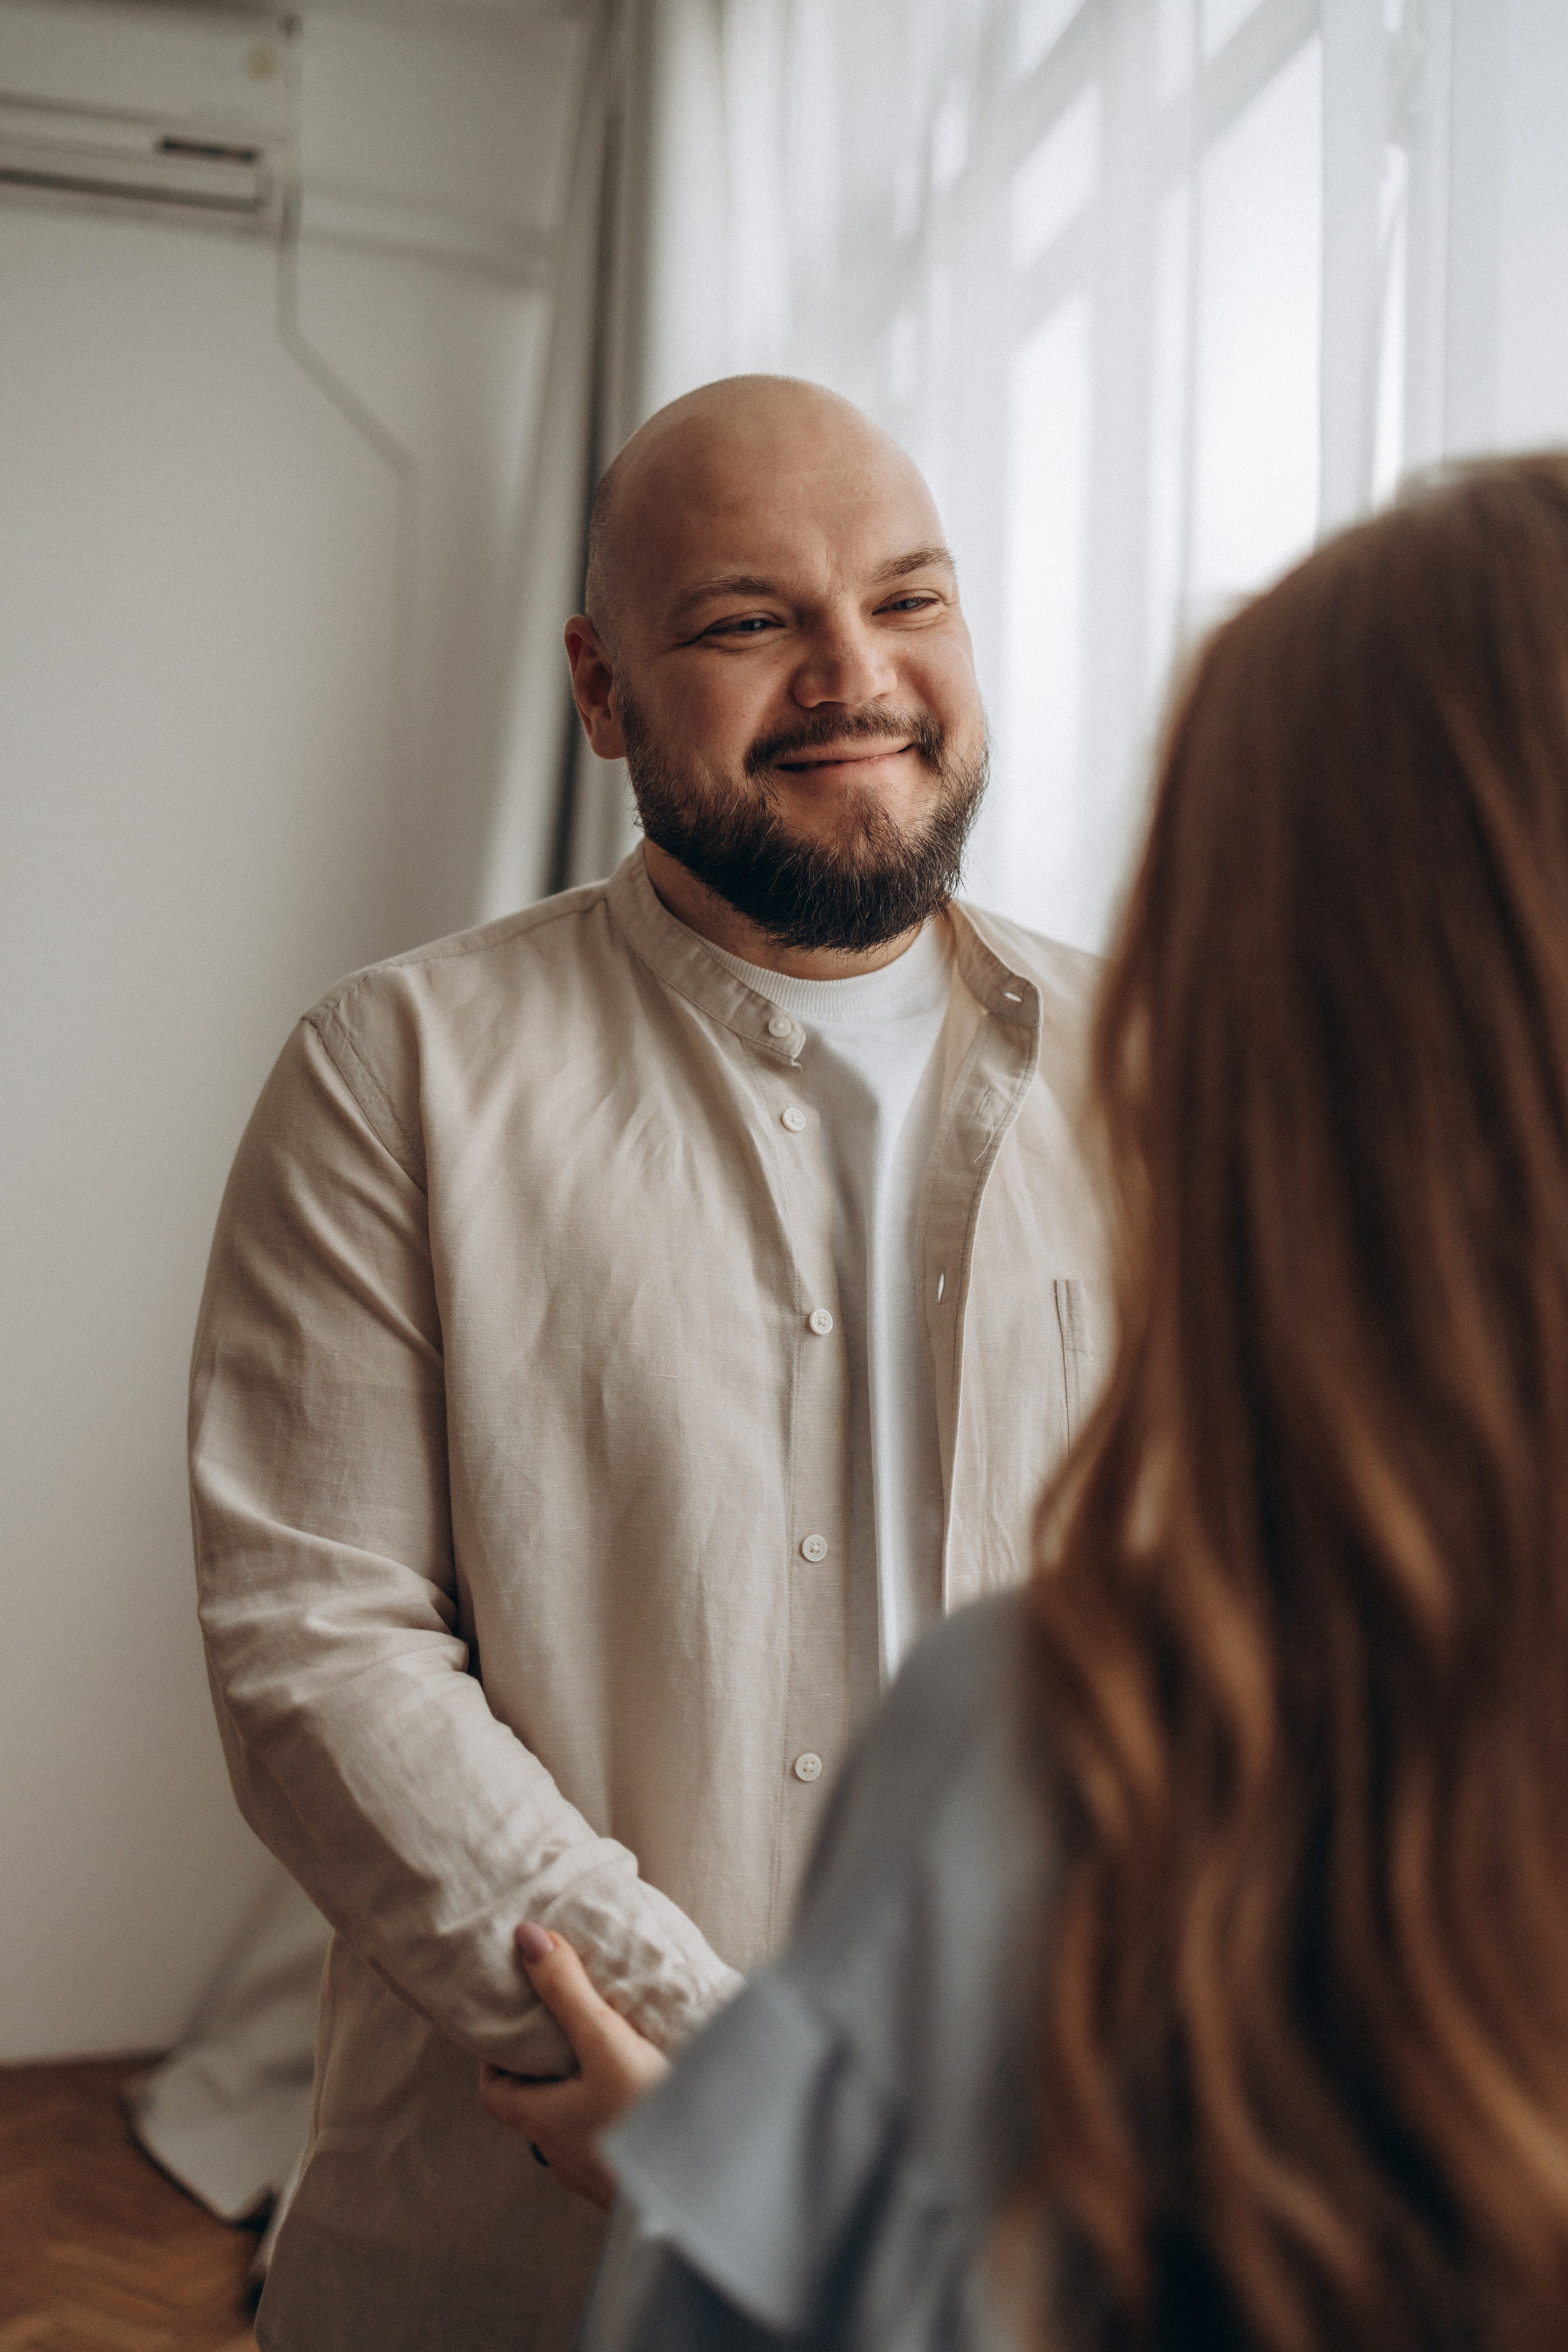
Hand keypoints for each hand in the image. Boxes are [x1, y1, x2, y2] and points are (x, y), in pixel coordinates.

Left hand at [479, 1923, 669, 2207]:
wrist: (703, 2191)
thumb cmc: (645, 2119)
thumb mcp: (605, 2043)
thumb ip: (567, 1991)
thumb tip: (526, 1936)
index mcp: (541, 2122)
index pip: (493, 2090)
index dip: (494, 2056)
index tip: (509, 2022)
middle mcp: (561, 2154)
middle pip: (534, 2104)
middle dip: (545, 2067)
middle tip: (565, 2025)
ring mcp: (596, 2173)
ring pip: (574, 2125)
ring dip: (582, 2091)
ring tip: (609, 2051)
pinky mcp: (631, 2181)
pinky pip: (610, 2141)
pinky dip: (614, 2114)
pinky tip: (645, 2093)